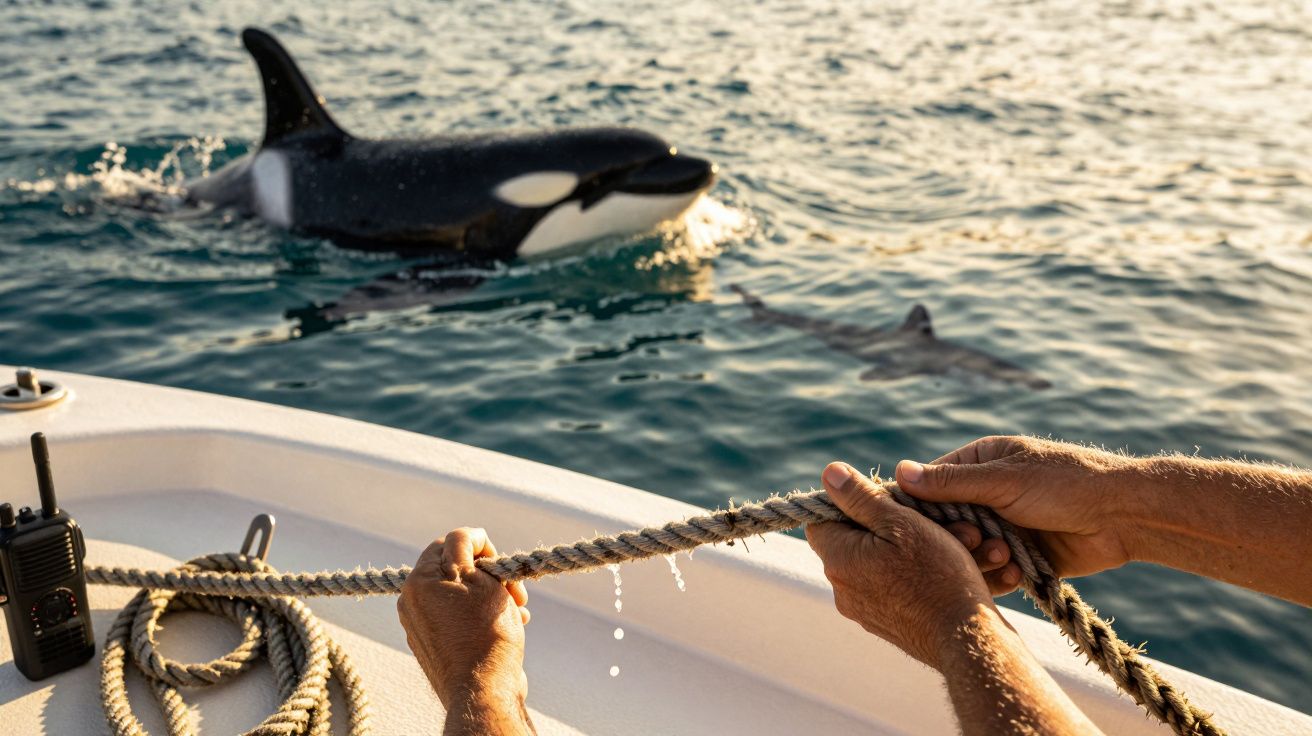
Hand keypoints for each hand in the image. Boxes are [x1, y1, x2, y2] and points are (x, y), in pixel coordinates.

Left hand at [397, 527, 530, 707]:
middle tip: (514, 589)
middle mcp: (412, 603)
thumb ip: (466, 547)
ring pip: (462, 594)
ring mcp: (421, 626)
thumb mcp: (481, 577)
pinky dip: (482, 616)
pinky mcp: (435, 646)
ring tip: (517, 610)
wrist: (483, 690)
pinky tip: (507, 625)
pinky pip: (459, 617)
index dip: (481, 546)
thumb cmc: (486, 632)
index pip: (449, 542)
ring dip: (492, 596)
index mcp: (418, 582)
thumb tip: (464, 538)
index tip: (500, 563)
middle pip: (456, 569)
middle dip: (490, 575)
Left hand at [806, 462, 996, 669]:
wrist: (968, 641)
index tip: (887, 499)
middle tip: (941, 519)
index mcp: (839, 560)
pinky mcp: (891, 625)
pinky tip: (964, 566)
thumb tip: (829, 472)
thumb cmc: (937, 576)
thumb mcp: (901, 523)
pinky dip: (928, 573)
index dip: (852, 503)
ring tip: (967, 542)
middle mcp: (844, 590)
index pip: (824, 519)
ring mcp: (866, 611)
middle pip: (861, 540)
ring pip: (888, 563)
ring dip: (923, 547)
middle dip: (901, 524)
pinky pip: (903, 588)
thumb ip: (861, 497)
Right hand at [894, 436, 1137, 594]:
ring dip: (979, 557)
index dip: (918, 508)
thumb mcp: (1004, 480)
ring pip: (965, 551)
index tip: (913, 526)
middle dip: (955, 537)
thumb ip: (951, 483)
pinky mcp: (1017, 556)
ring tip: (1004, 555)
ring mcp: (1001, 526)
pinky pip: (990, 571)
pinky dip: (997, 574)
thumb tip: (899, 472)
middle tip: (972, 540)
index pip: (928, 485)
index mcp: (979, 463)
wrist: (1125, 518)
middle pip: (944, 523)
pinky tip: (1015, 571)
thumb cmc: (1066, 484)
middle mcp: (985, 494)